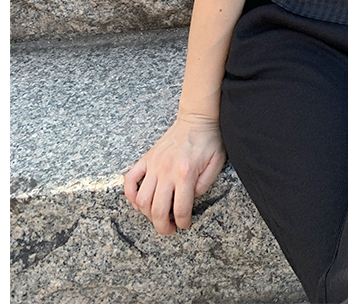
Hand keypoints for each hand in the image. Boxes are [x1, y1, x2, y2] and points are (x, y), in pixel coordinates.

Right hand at [123, 113, 226, 234]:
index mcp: (186, 173)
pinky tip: (138, 202)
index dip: (183, 222)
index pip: (180, 209)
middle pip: (157, 210)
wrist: (196, 117)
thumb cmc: (209, 139)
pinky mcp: (147, 158)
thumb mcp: (217, 162)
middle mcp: (167, 170)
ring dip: (147, 214)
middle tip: (169, 229)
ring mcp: (154, 164)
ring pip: (142, 199)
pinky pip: (130, 179)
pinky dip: (130, 195)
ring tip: (157, 216)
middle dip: (162, 226)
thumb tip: (192, 198)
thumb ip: (206, 184)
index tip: (184, 224)